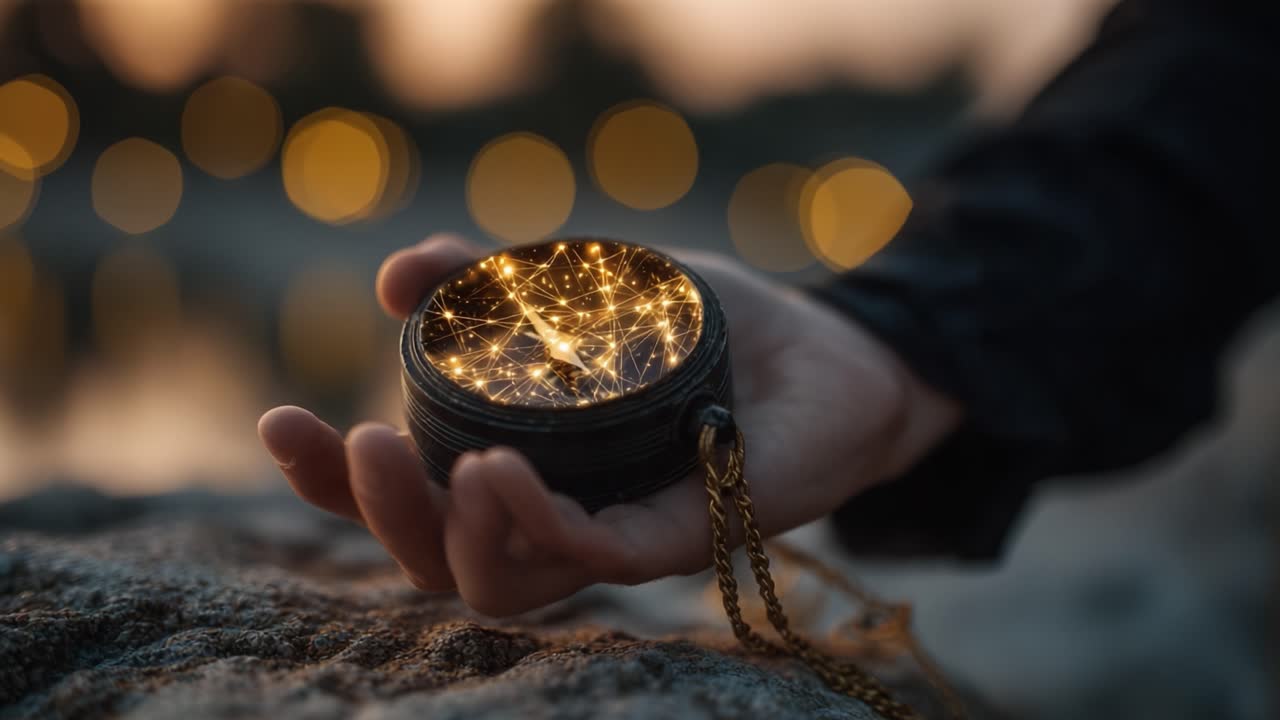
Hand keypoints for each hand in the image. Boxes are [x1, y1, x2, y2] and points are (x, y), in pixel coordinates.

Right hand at [259, 234, 959, 615]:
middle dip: (375, 514)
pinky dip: (538, 521)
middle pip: (434, 559)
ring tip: (444, 463)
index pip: (404, 499)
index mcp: (516, 468)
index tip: (277, 422)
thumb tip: (395, 272)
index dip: (329, 479)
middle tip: (360, 441)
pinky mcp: (680, 536)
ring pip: (501, 584)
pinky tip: (502, 471)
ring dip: (450, 532)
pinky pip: (592, 557)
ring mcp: (614, 537)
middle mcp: (554, 518)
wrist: (831, 351)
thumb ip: (491, 282)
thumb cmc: (704, 328)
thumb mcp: (583, 285)